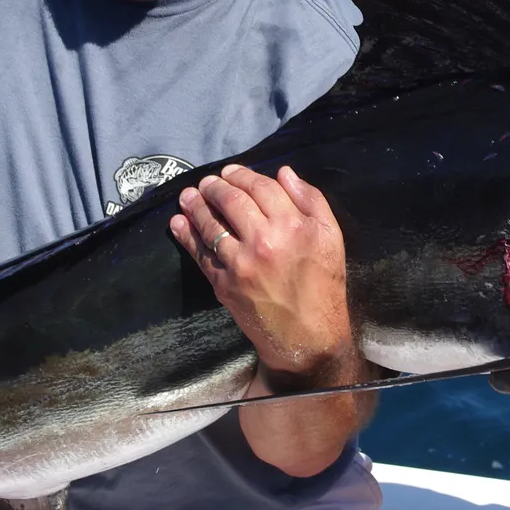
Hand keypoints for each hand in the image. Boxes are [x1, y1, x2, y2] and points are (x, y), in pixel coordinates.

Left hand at [168, 164, 355, 377]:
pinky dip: (186, 236)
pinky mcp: (223, 284)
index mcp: (292, 226)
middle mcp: (263, 241)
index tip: (231, 171)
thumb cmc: (324, 285)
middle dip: (215, 187)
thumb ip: (311, 200)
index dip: (242, 175)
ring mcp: (239, 263)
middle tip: (207, 182)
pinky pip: (200, 254)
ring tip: (188, 196)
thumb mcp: (331, 237)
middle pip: (231, 201)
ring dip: (195, 206)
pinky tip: (179, 223)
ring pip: (211, 225)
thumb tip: (283, 172)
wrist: (308, 337)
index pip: (260, 188)